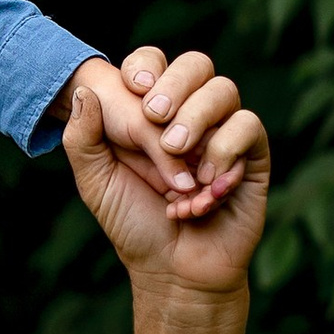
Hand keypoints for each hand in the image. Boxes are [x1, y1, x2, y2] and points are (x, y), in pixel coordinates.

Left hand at [66, 45, 251, 217]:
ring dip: (196, 118)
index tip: (133, 88)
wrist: (172, 271)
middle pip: (196, 64)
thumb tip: (83, 92)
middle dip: (174, 84)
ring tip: (176, 156)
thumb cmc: (133, 225)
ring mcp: (223, 134)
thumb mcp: (96, 183)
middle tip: (153, 115)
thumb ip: (82, 139)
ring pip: (224, 90)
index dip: (145, 65)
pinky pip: (248, 127)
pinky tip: (205, 185)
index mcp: (152, 114)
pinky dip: (224, 150)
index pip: (154, 62)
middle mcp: (191, 116)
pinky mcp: (250, 157)